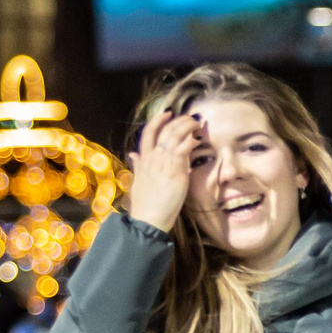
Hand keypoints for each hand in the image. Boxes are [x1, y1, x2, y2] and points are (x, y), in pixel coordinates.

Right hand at [127, 108, 201, 233]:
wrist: (148, 219)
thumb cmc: (145, 204)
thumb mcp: (138, 181)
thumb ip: (138, 165)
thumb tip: (133, 154)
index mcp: (144, 160)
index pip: (148, 133)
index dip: (158, 120)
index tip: (168, 113)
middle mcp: (153, 157)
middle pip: (165, 130)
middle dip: (179, 121)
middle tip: (191, 118)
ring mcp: (164, 162)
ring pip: (175, 135)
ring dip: (188, 126)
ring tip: (197, 125)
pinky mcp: (175, 170)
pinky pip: (184, 148)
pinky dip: (191, 140)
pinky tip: (198, 140)